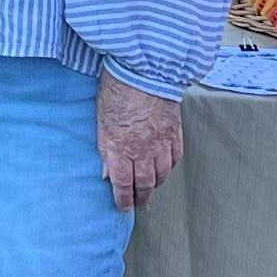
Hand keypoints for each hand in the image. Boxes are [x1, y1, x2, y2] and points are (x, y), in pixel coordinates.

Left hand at [96, 74, 182, 210]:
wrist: (145, 69)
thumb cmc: (118, 89)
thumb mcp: (101, 120)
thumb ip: (105, 149)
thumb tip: (107, 172)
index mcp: (121, 149)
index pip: (123, 184)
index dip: (123, 199)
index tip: (122, 206)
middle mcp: (144, 151)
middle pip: (145, 183)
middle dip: (141, 197)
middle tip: (140, 205)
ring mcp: (162, 142)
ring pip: (162, 173)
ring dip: (156, 184)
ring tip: (152, 189)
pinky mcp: (175, 130)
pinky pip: (175, 156)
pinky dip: (170, 166)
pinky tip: (166, 168)